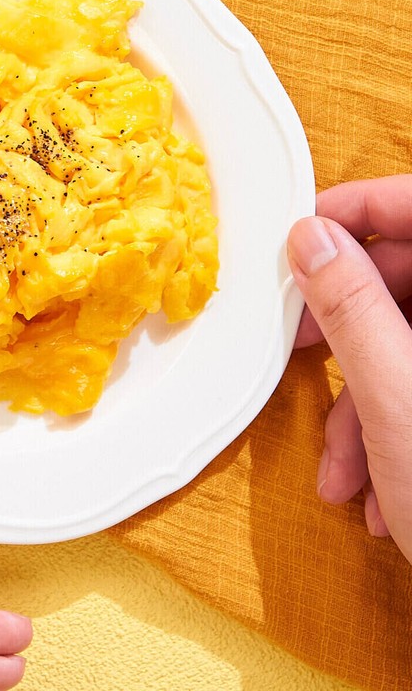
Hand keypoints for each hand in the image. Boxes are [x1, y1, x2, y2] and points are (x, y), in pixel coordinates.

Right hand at [287, 175, 411, 557]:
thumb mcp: (398, 399)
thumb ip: (352, 308)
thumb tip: (313, 238)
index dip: (361, 208)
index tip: (301, 234)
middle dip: (348, 323)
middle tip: (300, 344)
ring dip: (363, 401)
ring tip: (341, 463)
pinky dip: (393, 433)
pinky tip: (377, 491)